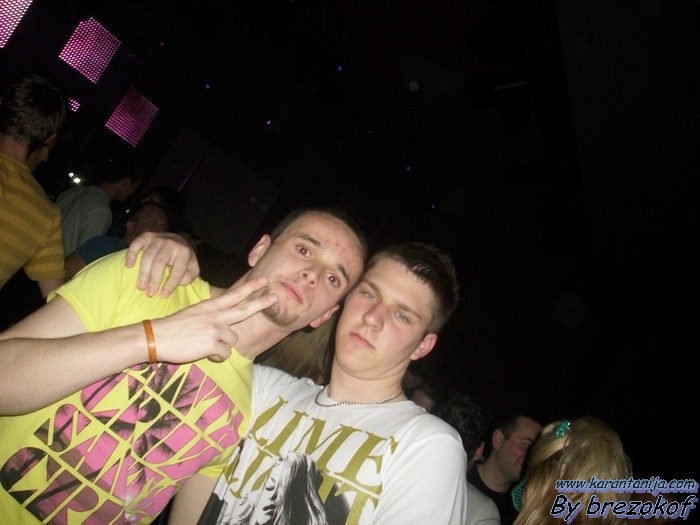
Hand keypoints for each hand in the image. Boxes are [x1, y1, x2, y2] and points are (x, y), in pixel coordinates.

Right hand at [126, 232, 199, 296]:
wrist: (177, 240)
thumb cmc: (183, 258)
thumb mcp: (192, 267)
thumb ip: (189, 276)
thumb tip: (179, 282)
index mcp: (184, 251)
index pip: (177, 270)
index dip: (170, 284)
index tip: (163, 295)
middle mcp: (170, 243)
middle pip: (159, 263)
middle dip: (154, 280)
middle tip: (149, 293)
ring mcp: (157, 239)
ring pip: (147, 256)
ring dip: (143, 273)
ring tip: (141, 287)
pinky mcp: (146, 236)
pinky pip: (136, 244)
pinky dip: (131, 254)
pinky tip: (129, 266)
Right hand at [150, 277, 277, 362]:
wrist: (155, 338)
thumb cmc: (172, 328)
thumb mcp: (193, 313)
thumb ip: (210, 314)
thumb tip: (224, 321)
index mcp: (209, 306)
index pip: (233, 295)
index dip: (250, 288)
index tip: (263, 281)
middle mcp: (215, 315)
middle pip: (244, 309)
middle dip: (261, 303)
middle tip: (275, 297)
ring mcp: (215, 328)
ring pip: (233, 339)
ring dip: (223, 345)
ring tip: (206, 345)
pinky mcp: (212, 343)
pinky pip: (225, 354)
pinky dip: (216, 357)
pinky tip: (204, 353)